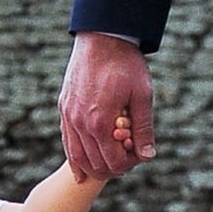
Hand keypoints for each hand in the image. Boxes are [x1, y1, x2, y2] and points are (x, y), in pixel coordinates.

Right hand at [59, 33, 155, 182]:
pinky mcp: (64, 111)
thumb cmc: (125, 64)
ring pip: (79, 158)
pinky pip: (68, 144)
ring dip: (95, 167)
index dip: (129, 164)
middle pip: (96, 164)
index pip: (114, 162)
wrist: (101, 38)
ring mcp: (69, 119)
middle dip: (113, 167)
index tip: (138, 156)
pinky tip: (81, 173)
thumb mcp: (142, 95)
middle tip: (127, 158)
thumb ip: (144, 128)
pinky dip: (76, 161)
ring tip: (109, 163)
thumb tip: (148, 156)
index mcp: (101, 124)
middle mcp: (80, 125)